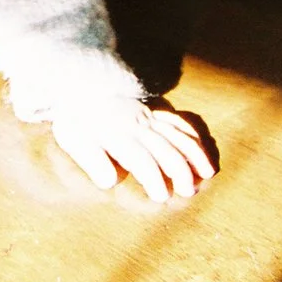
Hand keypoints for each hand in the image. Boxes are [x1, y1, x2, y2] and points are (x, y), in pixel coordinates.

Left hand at [51, 99, 215, 202]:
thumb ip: (92, 160)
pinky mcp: (151, 110)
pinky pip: (176, 120)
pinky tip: (200, 147)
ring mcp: (147, 116)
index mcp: (117, 135)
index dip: (154, 179)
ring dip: (194, 154)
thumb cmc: (74, 119)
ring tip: (207, 173)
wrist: (77, 84)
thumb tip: (110, 181)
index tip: (162, 196)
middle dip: (181, 171)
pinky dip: (192, 134)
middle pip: (166, 149)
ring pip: (177, 134)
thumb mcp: (73, 139)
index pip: (142, 160)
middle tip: (188, 192)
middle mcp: (137, 125)